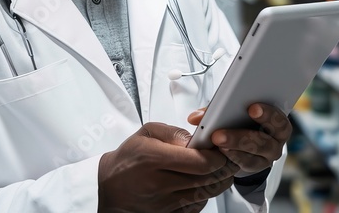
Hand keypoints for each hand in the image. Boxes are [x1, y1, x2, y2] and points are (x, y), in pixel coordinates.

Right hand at [98, 122, 239, 211]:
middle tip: (228, 158)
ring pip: (205, 194)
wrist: (109, 188)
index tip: (221, 149)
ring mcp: (164, 203)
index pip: (200, 162)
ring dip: (218, 182)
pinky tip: (203, 184)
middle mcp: (159, 184)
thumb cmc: (128, 159)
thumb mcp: (146, 134)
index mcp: (153, 159)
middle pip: (207, 179)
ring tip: (219, 170)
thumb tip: (196, 139)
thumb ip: (173, 133)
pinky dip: (205, 195)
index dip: (218, 156)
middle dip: (224, 168)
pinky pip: (196, 206)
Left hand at [187, 104, 290, 175]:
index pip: (279, 121)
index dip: (268, 114)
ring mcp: (265, 158)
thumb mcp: (236, 111)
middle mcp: (275, 143)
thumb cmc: (243, 122)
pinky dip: (230, 158)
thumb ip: (218, 109)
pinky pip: (244, 165)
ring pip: (252, 157)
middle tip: (219, 134)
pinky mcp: (254, 168)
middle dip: (240, 136)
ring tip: (217, 143)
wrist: (248, 145)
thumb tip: (196, 117)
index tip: (252, 108)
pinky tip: (219, 153)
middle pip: (264, 142)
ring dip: (233, 149)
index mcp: (277, 125)